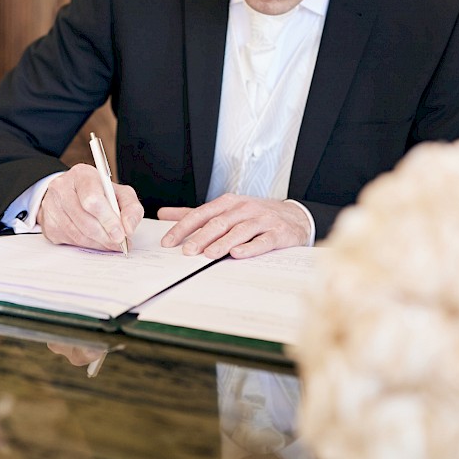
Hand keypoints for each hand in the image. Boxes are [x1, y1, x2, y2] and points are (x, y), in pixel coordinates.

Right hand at [36, 164, 142, 251]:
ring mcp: (50, 205)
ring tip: (109, 243)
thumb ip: (131, 208)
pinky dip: (85, 245)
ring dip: (97, 243)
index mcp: (82, 174)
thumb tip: (128, 228)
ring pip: (77, 234)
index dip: (108, 220)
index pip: (93, 200)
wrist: (72, 194)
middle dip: (105, 236)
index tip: (120, 234)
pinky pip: (69, 240)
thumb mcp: (120, 193)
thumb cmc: (99, 193)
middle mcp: (62, 187)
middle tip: (118, 243)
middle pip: (85, 220)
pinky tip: (94, 240)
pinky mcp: (47, 223)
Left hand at [157, 194, 309, 258]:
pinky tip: (238, 254)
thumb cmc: (255, 215)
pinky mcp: (278, 233)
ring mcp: (262, 220)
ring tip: (208, 254)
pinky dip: (250, 247)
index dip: (184, 227)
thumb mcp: (225, 211)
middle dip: (201, 237)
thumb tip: (163, 214)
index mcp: (228, 203)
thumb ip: (194, 214)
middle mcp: (244, 209)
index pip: (201, 214)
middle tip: (186, 251)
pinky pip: (263, 241)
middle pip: (219, 223)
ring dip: (223, 243)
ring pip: (239, 231)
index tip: (169, 242)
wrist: (295, 217)